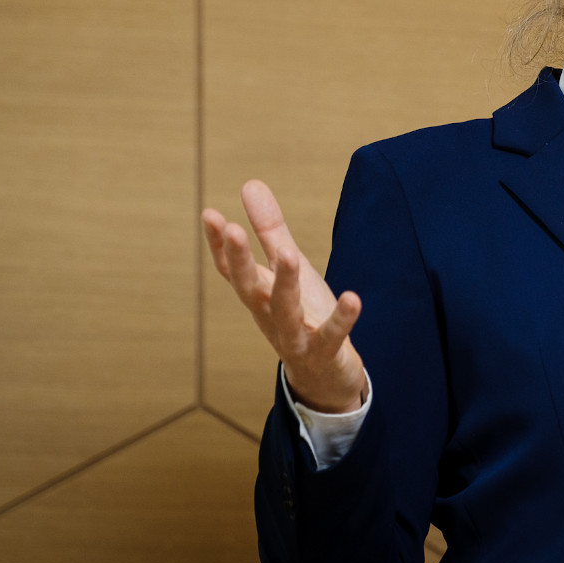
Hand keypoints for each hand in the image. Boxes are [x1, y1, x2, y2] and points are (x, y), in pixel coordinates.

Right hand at [201, 180, 366, 412]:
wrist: (323, 378)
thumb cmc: (305, 315)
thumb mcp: (289, 268)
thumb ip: (270, 229)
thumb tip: (249, 184)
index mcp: (260, 295)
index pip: (233, 269)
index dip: (220, 244)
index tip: (210, 214)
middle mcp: (271, 316)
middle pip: (250, 288)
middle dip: (240, 260)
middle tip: (232, 228)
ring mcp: (296, 337)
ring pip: (284, 311)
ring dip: (284, 283)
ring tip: (289, 254)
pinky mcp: (325, 353)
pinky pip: (332, 336)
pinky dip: (341, 319)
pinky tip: (353, 298)